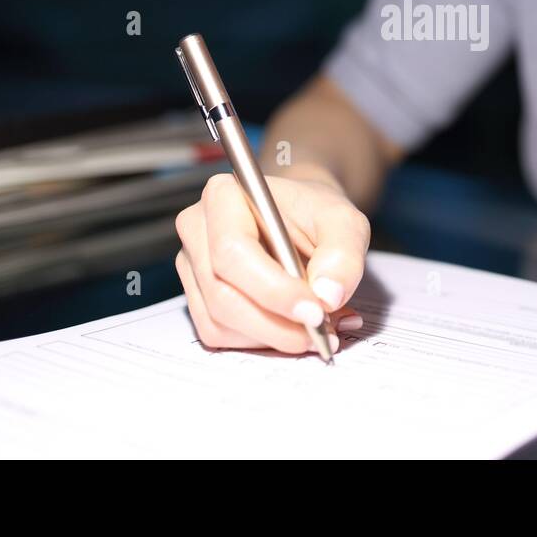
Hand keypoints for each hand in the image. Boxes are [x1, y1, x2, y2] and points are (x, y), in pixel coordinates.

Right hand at [174, 171, 369, 352]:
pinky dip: (261, 341)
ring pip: (220, 321)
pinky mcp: (198, 297)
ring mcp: (192, 266)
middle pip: (222, 294)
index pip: (233, 251)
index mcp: (223, 196)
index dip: (273, 290)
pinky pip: (220, 334)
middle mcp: (197, 230)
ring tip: (318, 328)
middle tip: (322, 332)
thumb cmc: (316, 213)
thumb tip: (327, 296)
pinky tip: (294, 327)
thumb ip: (343, 253)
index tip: (315, 311)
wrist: (304, 219)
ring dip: (272, 337)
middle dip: (276, 324)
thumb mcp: (344, 221)